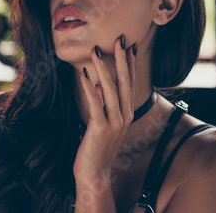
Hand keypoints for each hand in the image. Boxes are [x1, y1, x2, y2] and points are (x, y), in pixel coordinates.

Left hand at [73, 35, 136, 184]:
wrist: (95, 174)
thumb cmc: (97, 147)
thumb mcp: (103, 121)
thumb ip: (104, 102)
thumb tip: (99, 83)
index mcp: (127, 113)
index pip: (131, 83)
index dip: (130, 64)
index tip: (130, 46)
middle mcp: (124, 116)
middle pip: (125, 83)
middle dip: (121, 60)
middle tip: (119, 40)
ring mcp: (114, 122)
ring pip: (111, 90)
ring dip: (103, 69)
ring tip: (96, 51)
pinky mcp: (101, 128)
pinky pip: (95, 104)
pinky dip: (90, 88)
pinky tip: (84, 75)